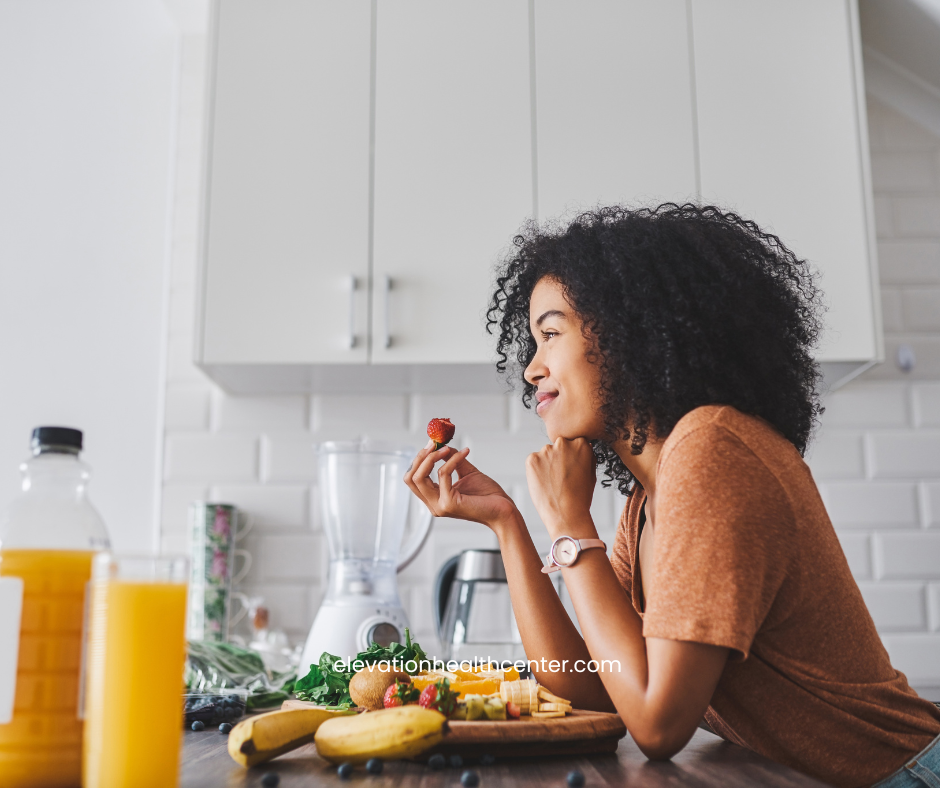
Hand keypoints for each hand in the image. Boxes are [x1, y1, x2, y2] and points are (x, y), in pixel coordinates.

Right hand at [404, 444, 519, 529]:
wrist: (504, 510)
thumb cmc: (487, 495)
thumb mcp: (465, 472)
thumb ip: (451, 460)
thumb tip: (441, 445)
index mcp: (435, 499)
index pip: (413, 479)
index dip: (419, 460)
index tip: (431, 444)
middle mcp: (434, 505)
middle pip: (410, 478)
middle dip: (420, 457)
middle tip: (433, 444)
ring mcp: (440, 506)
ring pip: (419, 477)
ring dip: (432, 457)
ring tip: (446, 448)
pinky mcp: (449, 503)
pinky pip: (443, 474)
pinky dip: (452, 460)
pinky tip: (465, 453)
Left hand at [525, 437, 596, 538]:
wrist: (566, 514)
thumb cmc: (580, 497)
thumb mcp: (591, 473)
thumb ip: (587, 456)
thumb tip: (584, 446)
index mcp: (581, 443)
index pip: (573, 444)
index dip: (571, 458)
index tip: (571, 469)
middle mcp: (563, 443)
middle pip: (559, 447)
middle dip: (559, 459)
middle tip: (561, 478)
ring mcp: (546, 450)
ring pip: (545, 455)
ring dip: (547, 465)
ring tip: (553, 484)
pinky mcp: (532, 459)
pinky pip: (534, 462)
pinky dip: (536, 471)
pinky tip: (544, 484)